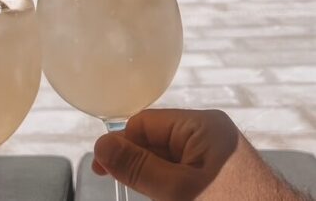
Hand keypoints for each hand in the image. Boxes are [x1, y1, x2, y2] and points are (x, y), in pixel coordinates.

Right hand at [93, 109, 305, 200]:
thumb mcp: (179, 191)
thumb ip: (138, 167)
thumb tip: (100, 144)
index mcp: (201, 125)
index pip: (146, 123)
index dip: (121, 144)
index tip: (101, 169)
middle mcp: (207, 132)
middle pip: (155, 140)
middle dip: (136, 163)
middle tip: (117, 185)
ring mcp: (213, 153)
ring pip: (166, 159)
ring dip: (150, 177)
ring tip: (145, 193)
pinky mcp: (217, 172)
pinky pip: (180, 171)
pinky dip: (166, 185)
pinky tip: (162, 195)